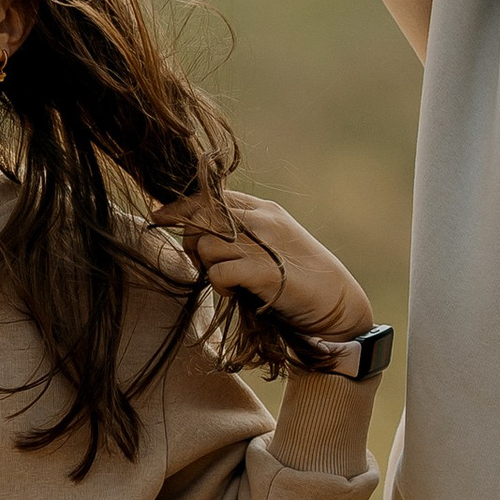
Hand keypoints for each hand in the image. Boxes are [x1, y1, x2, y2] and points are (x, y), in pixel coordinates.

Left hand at [156, 191, 372, 341]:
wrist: (339, 304)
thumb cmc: (302, 278)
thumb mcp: (273, 244)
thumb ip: (244, 233)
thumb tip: (203, 233)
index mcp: (263, 209)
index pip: (211, 195)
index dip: (181, 206)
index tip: (160, 216)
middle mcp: (262, 220)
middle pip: (201, 214)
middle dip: (188, 238)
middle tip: (198, 261)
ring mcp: (264, 244)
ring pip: (205, 242)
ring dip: (204, 265)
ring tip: (222, 279)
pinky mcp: (265, 273)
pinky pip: (219, 271)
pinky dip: (218, 284)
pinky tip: (232, 291)